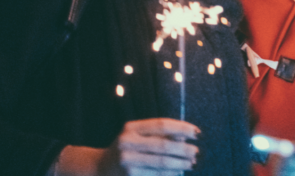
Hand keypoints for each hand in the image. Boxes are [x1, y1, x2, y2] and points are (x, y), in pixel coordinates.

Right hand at [57, 119, 199, 175]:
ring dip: (179, 164)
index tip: (196, 132)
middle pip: (162, 145)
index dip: (181, 127)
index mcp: (131, 128)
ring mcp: (127, 161)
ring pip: (160, 163)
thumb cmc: (125, 149)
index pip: (161, 124)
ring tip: (191, 163)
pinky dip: (168, 175)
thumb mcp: (137, 135)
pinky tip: (177, 173)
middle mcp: (127, 143)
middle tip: (196, 151)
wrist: (98, 169)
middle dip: (182, 149)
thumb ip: (159, 133)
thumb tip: (185, 135)